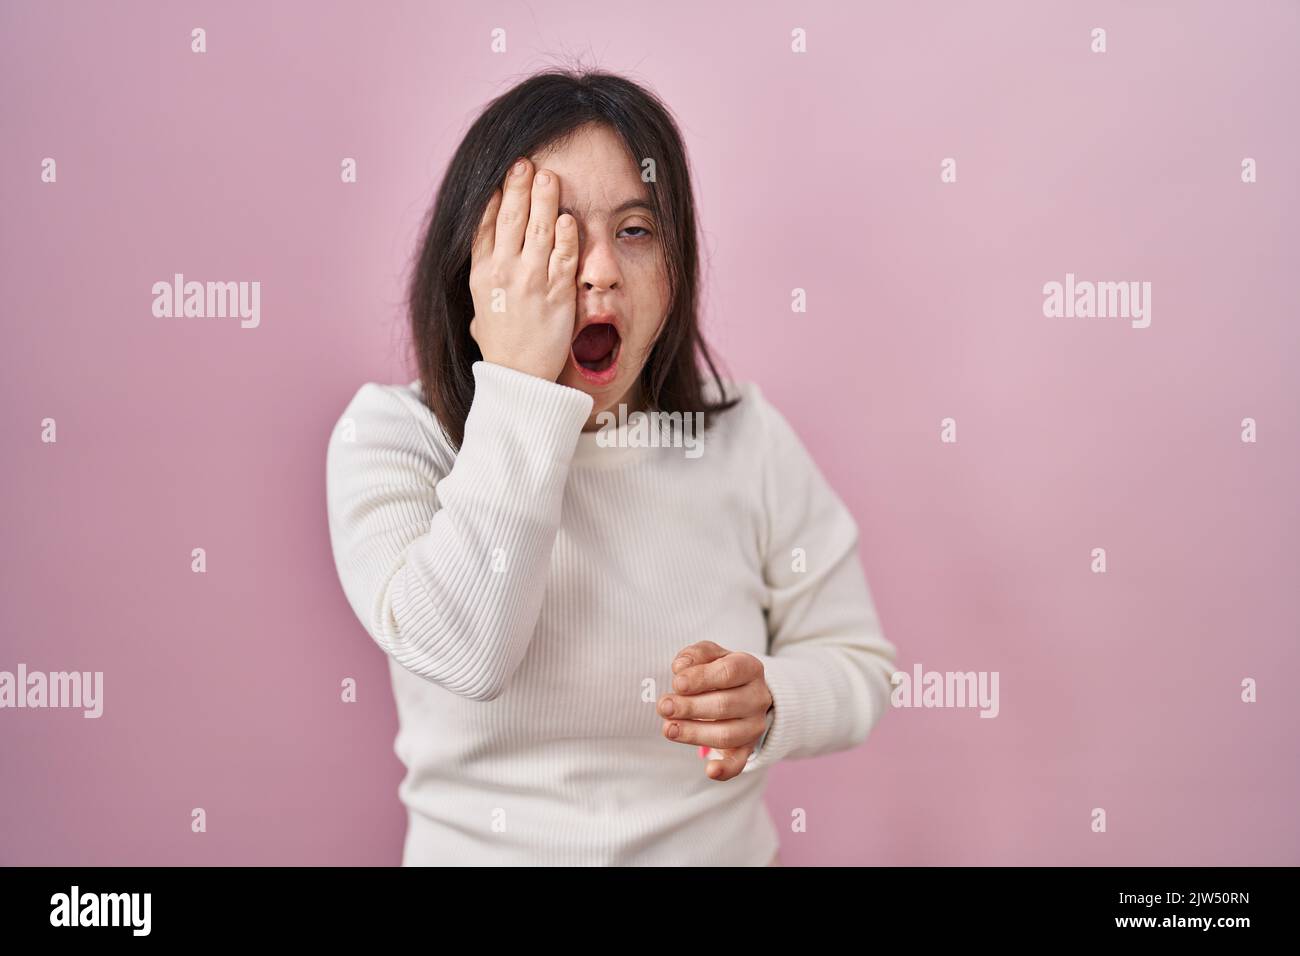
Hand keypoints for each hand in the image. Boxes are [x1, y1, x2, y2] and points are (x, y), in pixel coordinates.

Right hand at [468, 156, 578, 381]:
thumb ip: (485, 279)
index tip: (504, 176)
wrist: (519, 377)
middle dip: (519, 187)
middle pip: (511, 220)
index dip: (495, 198)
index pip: (485, 227)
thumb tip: (487, 257)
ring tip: (549, 176)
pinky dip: (565, 236)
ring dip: (544, 200)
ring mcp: (530, 283)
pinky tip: (567, 218)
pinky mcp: (556, 295)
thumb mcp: (480, 308)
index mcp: (481, 275)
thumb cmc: (502, 345)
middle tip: (527, 163)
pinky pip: (563, 258)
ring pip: (538, 231)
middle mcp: (503, 274)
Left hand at [659, 640, 773, 781]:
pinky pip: (739, 762)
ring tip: (668, 728)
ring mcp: (753, 725)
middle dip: (690, 707)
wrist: (745, 691)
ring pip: (727, 735)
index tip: (676, 683)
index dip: (701, 678)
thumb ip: (695, 655)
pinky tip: (709, 770)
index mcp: (750, 668)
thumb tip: (680, 667)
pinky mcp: (747, 748)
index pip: (728, 672)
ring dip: (694, 733)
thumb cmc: (720, 671)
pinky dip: (726, 769)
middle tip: (664, 707)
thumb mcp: (711, 654)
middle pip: (725, 705)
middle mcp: (757, 698)